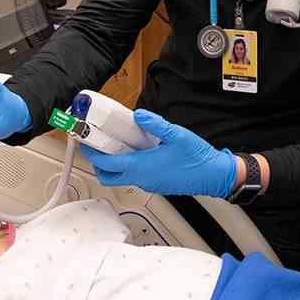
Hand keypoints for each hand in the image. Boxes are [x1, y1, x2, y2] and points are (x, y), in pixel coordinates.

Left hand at [81, 109, 237, 198]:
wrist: (213, 176)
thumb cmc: (197, 159)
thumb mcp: (176, 134)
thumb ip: (154, 124)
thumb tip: (138, 115)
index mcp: (141, 167)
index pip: (105, 164)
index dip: (91, 152)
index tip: (85, 141)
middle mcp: (141, 179)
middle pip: (106, 176)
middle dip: (97, 162)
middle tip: (96, 145)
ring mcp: (147, 184)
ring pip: (119, 178)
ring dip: (112, 165)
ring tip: (116, 144)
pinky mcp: (155, 184)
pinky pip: (133, 177)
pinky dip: (127, 166)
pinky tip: (136, 151)